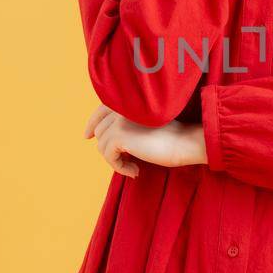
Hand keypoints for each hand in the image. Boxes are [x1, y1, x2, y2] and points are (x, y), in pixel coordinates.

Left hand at [83, 106, 207, 175]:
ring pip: (102, 146)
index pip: (100, 110)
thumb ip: (125, 124)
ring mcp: (119, 120)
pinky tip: (135, 171)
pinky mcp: (119, 135)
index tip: (87, 136)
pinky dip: (119, 167)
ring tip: (134, 167)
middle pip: (100, 132)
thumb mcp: (144, 125)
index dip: (92, 124)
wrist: (185, 142)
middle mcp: (121, 107)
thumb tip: (99, 137)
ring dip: (116, 160)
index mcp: (128, 101)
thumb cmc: (170, 137)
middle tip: (128, 161)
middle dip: (110, 149)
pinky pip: (108, 156)